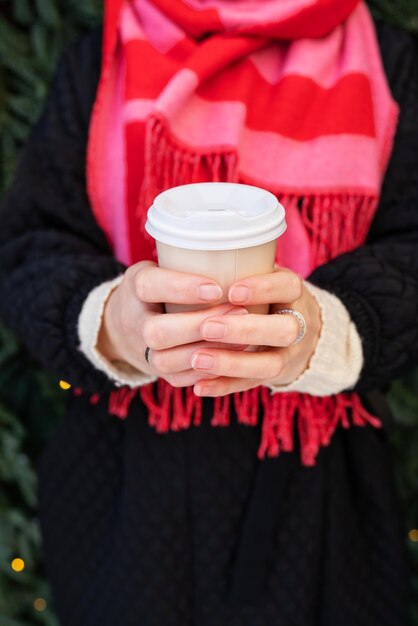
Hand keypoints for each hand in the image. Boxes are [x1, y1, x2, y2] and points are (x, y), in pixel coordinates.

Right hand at [97, 262, 246, 387]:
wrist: (126, 323)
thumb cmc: (160, 287)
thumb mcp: (164, 266)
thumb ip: (191, 264)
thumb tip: (245, 254)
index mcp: (136, 287)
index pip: (150, 286)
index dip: (182, 288)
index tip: (216, 288)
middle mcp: (133, 321)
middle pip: (157, 331)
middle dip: (199, 326)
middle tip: (240, 313)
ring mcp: (142, 350)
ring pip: (166, 360)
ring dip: (206, 352)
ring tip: (242, 339)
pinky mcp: (156, 372)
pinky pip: (178, 379)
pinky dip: (206, 373)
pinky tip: (232, 360)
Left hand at [190, 268, 321, 395]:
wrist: (301, 330)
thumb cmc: (266, 295)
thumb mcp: (264, 274)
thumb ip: (239, 268)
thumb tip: (188, 248)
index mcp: (293, 292)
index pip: (287, 287)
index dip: (262, 288)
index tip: (231, 291)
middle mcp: (298, 324)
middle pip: (284, 330)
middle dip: (245, 330)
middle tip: (207, 326)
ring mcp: (289, 355)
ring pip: (269, 365)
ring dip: (232, 362)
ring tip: (197, 359)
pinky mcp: (274, 377)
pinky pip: (251, 386)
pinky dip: (225, 386)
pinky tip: (199, 387)